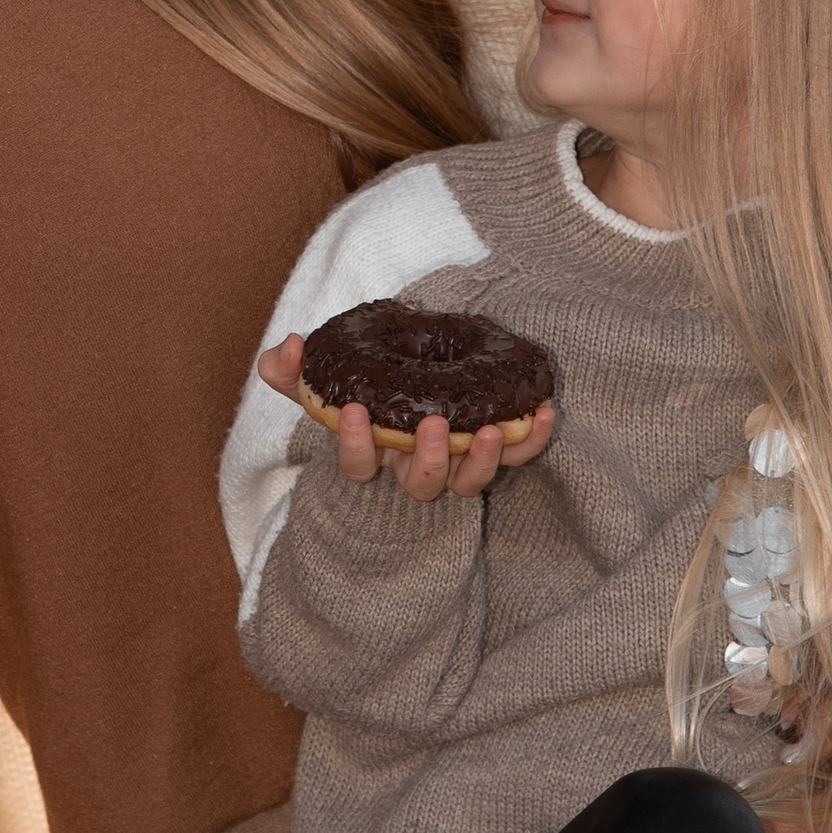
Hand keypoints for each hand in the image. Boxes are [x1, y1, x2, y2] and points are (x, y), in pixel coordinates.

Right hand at [256, 334, 555, 501]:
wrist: (408, 408)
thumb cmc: (363, 400)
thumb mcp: (324, 385)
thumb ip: (294, 372)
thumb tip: (285, 348)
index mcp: (374, 453)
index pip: (357, 466)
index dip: (354, 444)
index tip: (352, 411)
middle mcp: (414, 469)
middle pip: (422, 483)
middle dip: (429, 458)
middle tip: (433, 424)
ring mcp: (455, 467)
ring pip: (469, 481)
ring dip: (484, 459)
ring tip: (493, 429)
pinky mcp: (492, 455)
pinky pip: (517, 456)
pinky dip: (533, 439)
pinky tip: (546, 411)